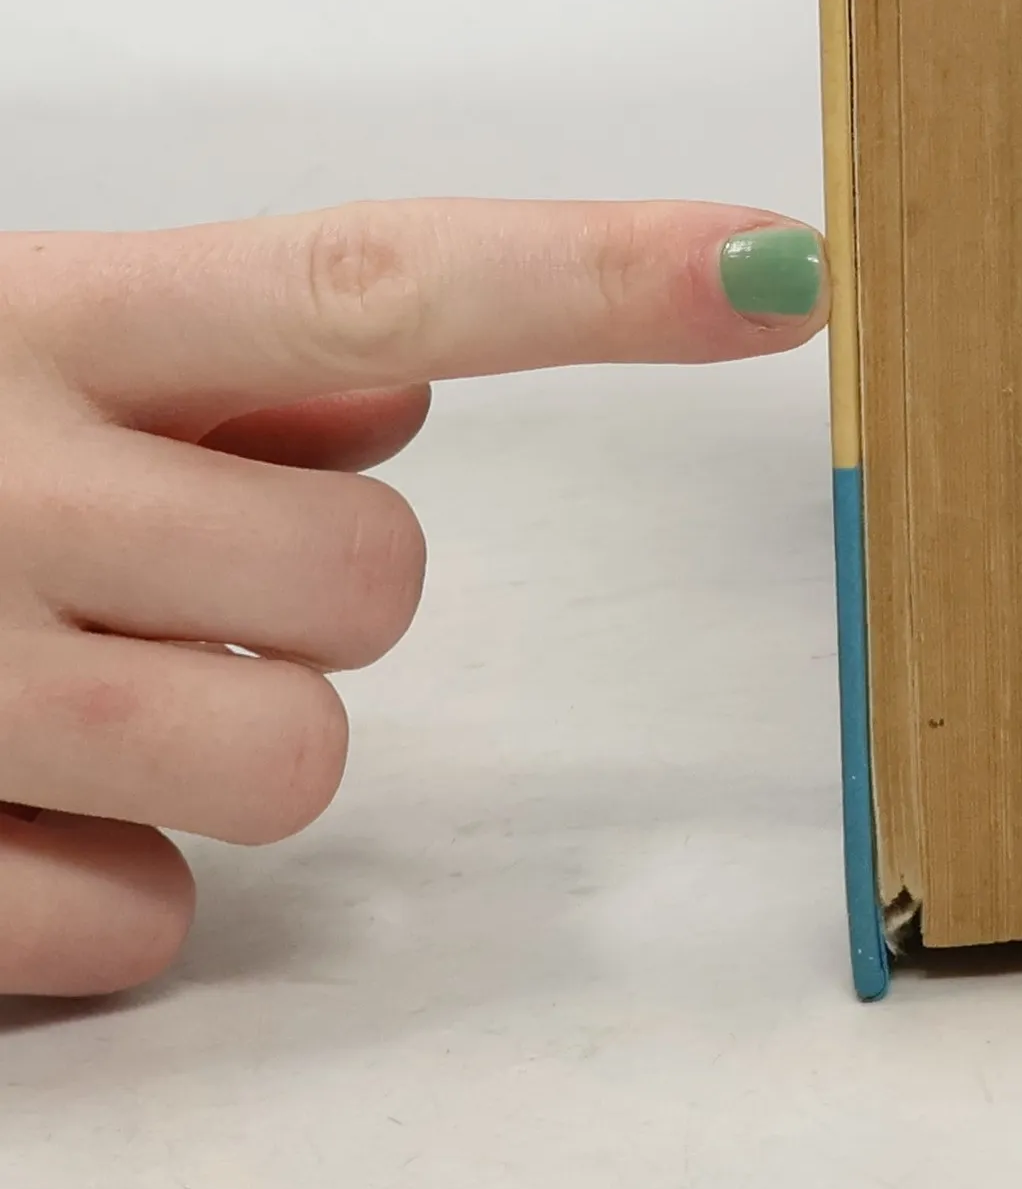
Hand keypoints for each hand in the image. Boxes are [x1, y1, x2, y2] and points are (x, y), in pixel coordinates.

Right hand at [0, 198, 826, 995]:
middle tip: (187, 573)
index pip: (376, 287)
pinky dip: (113, 873)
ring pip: (292, 762)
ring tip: (102, 676)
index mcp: (55, 324)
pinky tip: (21, 789)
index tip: (778, 267)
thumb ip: (221, 356)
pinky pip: (145, 921)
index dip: (599, 277)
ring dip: (236, 735)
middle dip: (330, 590)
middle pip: (375, 573)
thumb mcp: (23, 347)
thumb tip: (401, 390)